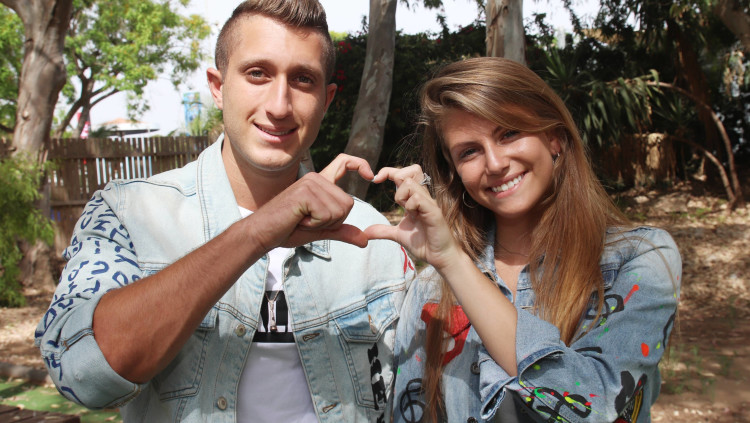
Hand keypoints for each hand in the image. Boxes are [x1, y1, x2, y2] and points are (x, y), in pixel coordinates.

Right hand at [251, 154, 375, 249]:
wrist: (262, 234)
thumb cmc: (286, 230)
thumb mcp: (320, 231)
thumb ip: (341, 230)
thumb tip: (365, 240)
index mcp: (319, 182)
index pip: (343, 163)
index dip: (360, 164)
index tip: (371, 176)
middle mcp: (316, 178)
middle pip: (348, 204)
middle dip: (333, 222)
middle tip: (308, 221)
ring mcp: (310, 183)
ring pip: (339, 210)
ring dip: (323, 224)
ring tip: (302, 220)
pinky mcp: (305, 192)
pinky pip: (327, 215)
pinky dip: (315, 225)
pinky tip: (298, 220)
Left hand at [365, 165, 462, 269]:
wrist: (440, 257)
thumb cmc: (424, 243)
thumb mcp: (398, 235)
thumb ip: (382, 231)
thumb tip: (366, 233)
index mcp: (415, 199)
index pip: (404, 174)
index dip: (388, 171)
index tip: (376, 180)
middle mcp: (423, 197)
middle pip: (411, 170)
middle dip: (396, 177)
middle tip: (394, 198)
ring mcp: (429, 203)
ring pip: (411, 183)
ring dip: (401, 195)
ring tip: (405, 210)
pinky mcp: (434, 212)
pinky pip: (418, 198)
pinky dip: (410, 205)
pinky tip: (413, 216)